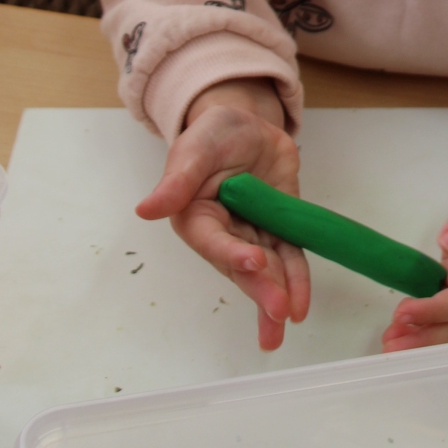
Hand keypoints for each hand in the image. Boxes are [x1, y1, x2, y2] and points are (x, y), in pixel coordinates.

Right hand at [136, 79, 310, 351]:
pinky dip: (298, 280)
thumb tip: (146, 209)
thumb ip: (177, 180)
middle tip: (278, 311)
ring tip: (288, 321)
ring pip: (268, 271)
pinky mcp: (279, 230)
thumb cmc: (212, 136)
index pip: (213, 241)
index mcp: (196, 218)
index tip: (254, 261)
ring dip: (278, 297)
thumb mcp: (195, 149)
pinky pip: (290, 257)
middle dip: (260, 288)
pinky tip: (301, 306)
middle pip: (241, 266)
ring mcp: (254, 235)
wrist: (246, 126)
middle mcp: (223, 235)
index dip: (232, 253)